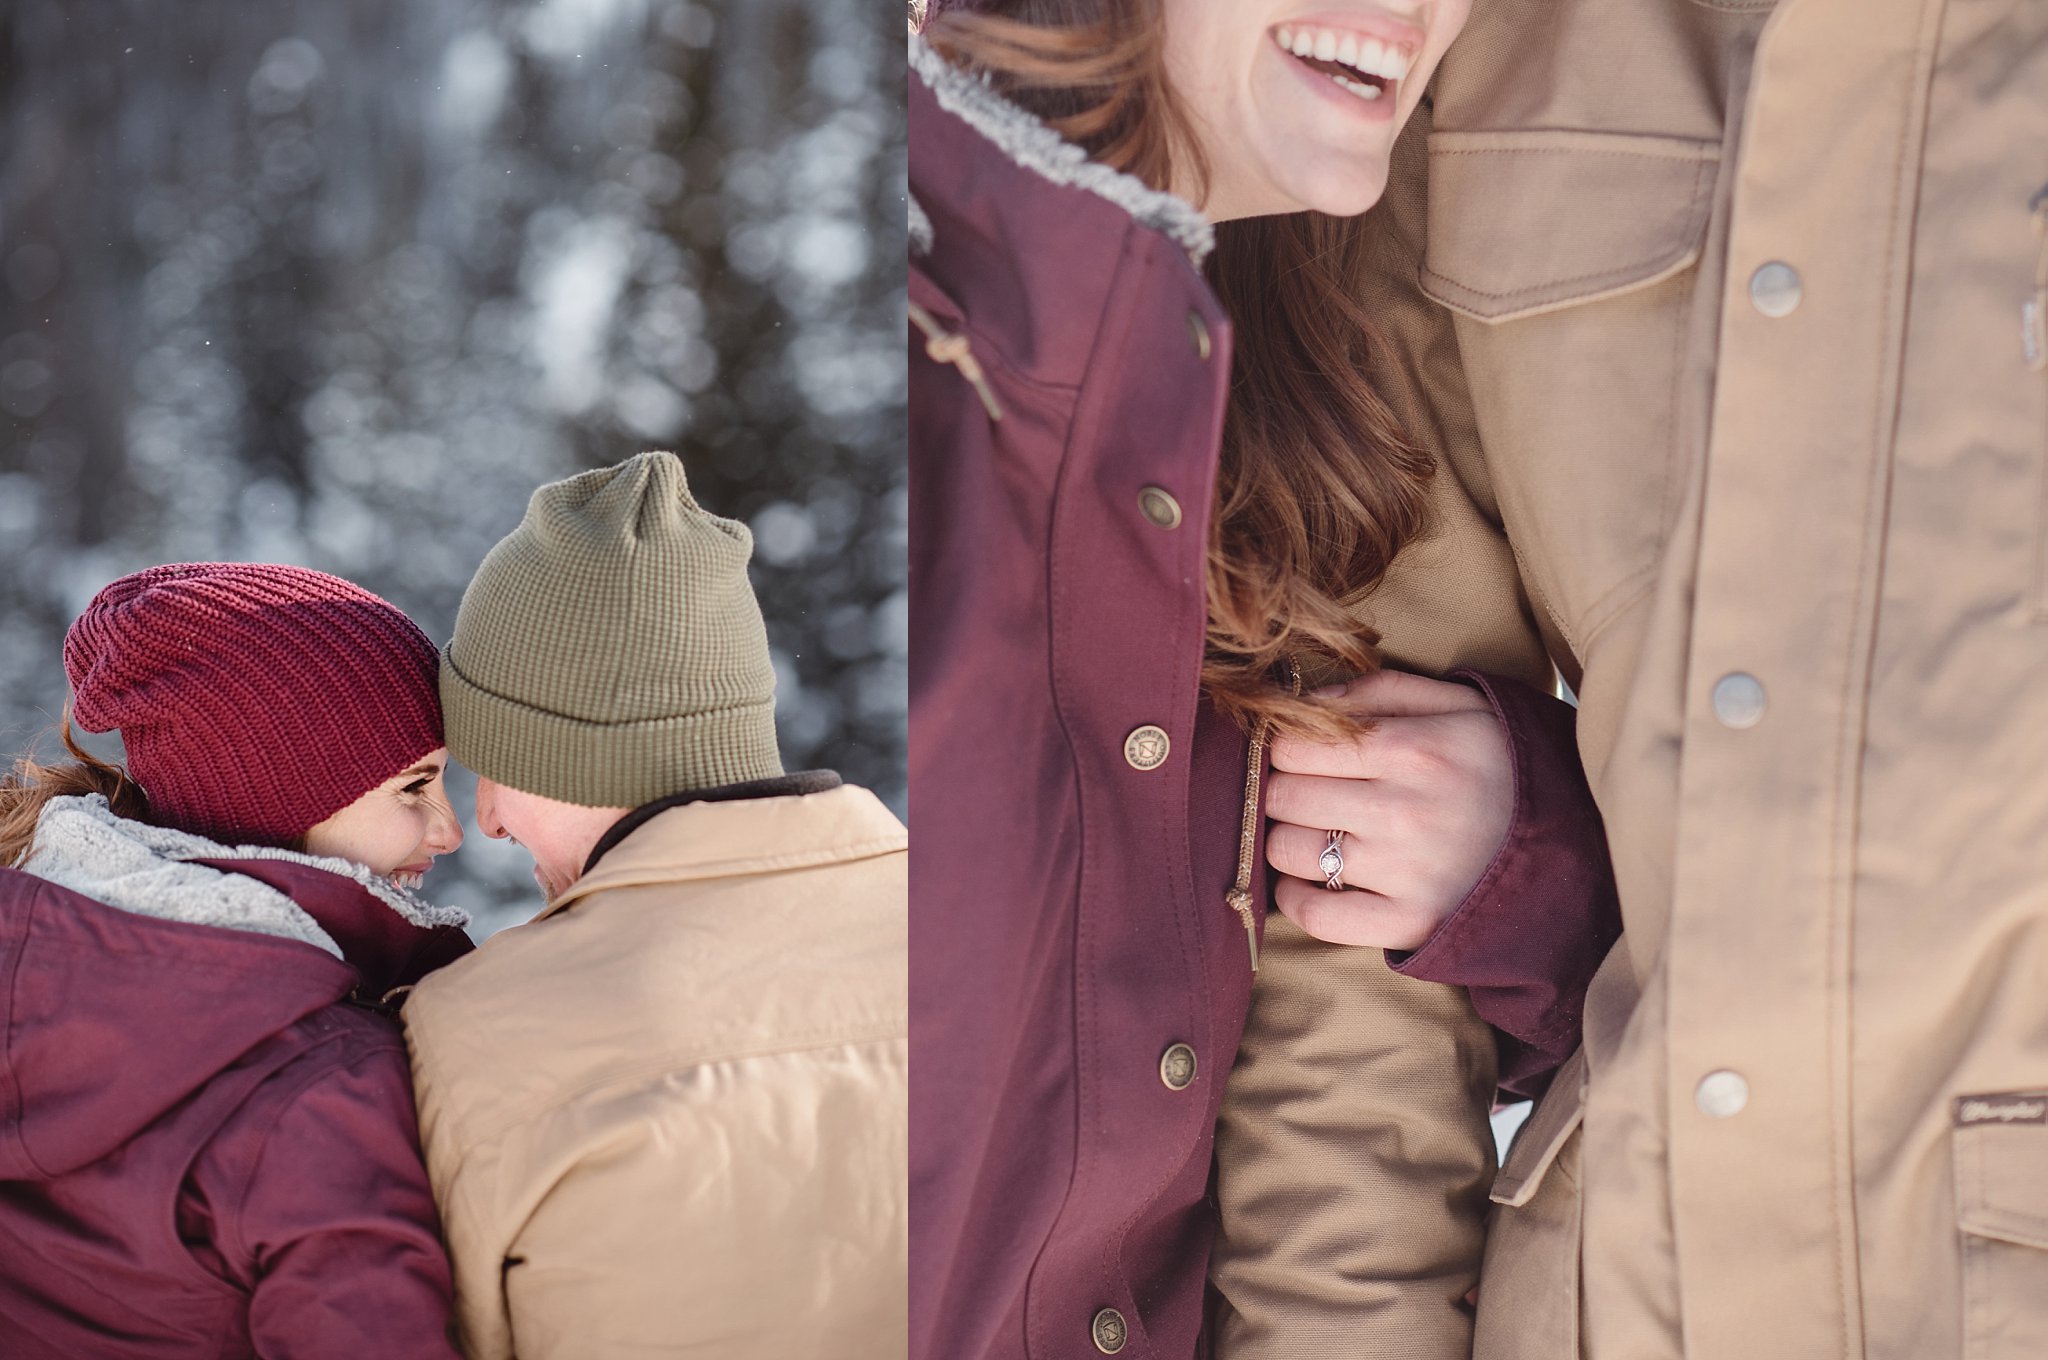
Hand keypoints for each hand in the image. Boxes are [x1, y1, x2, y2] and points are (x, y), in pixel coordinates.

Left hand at [1265, 669, 1512, 949]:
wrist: (1577, 843)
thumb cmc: (1506, 765)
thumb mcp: (1462, 706)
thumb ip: (1382, 692)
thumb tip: (1307, 700)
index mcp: (1414, 749)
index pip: (1296, 744)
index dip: (1286, 746)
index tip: (1301, 754)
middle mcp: (1403, 810)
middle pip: (1284, 795)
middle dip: (1282, 790)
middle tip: (1307, 793)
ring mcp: (1405, 872)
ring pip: (1289, 851)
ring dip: (1288, 840)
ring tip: (1314, 832)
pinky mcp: (1409, 923)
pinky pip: (1315, 915)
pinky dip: (1296, 898)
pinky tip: (1312, 879)